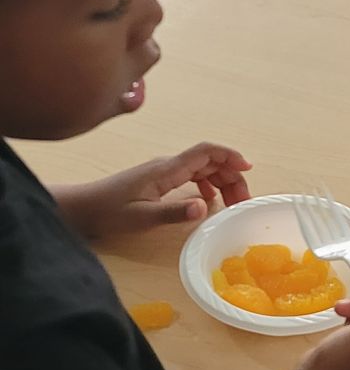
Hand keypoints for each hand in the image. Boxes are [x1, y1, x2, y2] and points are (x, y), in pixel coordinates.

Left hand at [59, 143, 252, 239]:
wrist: (81, 209)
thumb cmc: (107, 212)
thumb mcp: (141, 217)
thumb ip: (173, 212)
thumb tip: (204, 206)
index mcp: (167, 170)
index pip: (206, 152)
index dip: (230, 156)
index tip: (248, 169)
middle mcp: (168, 166)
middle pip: (210, 161)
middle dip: (232, 176)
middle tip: (242, 201)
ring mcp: (164, 172)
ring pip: (203, 169)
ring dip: (222, 182)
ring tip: (232, 203)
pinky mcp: (160, 180)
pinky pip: (193, 176)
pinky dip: (208, 185)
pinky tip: (208, 200)